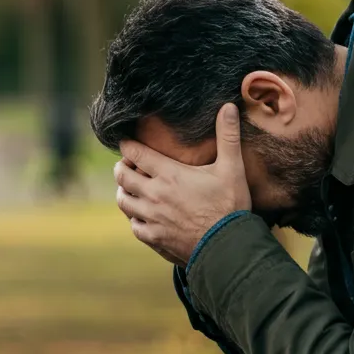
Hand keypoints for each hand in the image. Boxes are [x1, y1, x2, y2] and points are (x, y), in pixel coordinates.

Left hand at [115, 105, 250, 264]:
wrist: (228, 247)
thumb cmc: (230, 206)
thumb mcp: (232, 168)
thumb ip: (228, 136)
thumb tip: (229, 107)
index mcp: (169, 174)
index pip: (136, 153)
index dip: (127, 145)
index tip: (126, 142)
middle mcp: (154, 195)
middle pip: (122, 177)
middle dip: (121, 167)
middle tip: (126, 164)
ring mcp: (152, 218)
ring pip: (123, 202)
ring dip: (124, 192)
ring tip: (129, 188)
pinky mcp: (154, 238)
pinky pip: (134, 225)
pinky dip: (134, 218)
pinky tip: (142, 215)